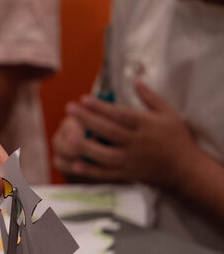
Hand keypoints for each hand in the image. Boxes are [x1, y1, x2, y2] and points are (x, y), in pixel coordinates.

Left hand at [53, 80, 197, 187]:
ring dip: (86, 146)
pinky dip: (91, 170)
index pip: (120, 114)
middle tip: (70, 108)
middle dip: (87, 119)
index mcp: (146, 125)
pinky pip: (106, 174)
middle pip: (109, 131)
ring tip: (68, 137)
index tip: (84, 99)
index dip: (101, 107)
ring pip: (105, 154)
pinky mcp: (127, 174)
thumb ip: (150, 97)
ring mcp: (131, 160)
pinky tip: (75, 164)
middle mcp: (137, 142)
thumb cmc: (176, 138)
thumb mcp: (168, 113)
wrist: (185, 168)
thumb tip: (136, 78)